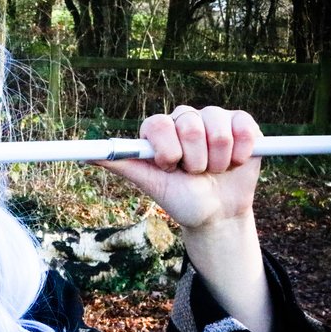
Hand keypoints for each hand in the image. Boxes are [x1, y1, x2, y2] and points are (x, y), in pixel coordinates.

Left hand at [97, 105, 262, 231]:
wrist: (217, 213)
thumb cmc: (180, 198)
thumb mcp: (151, 183)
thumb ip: (122, 165)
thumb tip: (87, 156)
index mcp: (159, 130)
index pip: (157, 124)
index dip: (167, 150)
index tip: (170, 167)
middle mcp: (184, 119)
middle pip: (189, 126)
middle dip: (194, 160)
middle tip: (194, 173)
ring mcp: (213, 118)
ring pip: (218, 130)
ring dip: (217, 161)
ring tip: (213, 170)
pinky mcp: (242, 123)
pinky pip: (243, 127)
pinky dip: (240, 153)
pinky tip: (234, 162)